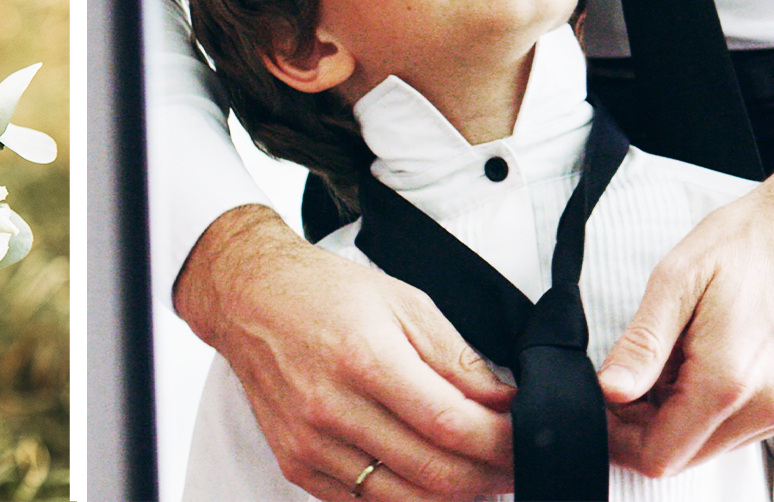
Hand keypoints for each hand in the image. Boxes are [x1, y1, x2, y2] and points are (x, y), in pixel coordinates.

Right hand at [176, 205, 515, 500]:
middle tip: (513, 468)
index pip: (451, 424)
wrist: (249, 300)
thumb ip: (458, 359)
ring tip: (482, 480)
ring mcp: (310, 442)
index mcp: (365, 358)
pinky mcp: (296, 464)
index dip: (500, 444)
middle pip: (433, 472)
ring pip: (403, 500)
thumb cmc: (323, 293)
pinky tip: (431, 483)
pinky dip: (408, 500)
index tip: (524, 442)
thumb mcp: (405, 303)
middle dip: (489, 477)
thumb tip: (505, 403)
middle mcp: (333, 407)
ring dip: (455, 498)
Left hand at [598, 138, 773, 476]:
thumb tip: (610, 390)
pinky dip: (719, 407)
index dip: (621, 437)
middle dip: (648, 426)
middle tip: (637, 374)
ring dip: (684, 416)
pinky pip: (748, 428)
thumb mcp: (675, 281)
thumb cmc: (750, 243)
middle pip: (687, 456)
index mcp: (730, 378)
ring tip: (680, 357)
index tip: (607, 403)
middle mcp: (770, 405)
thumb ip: (642, 345)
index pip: (661, 454)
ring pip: (716, 445)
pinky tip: (713, 361)